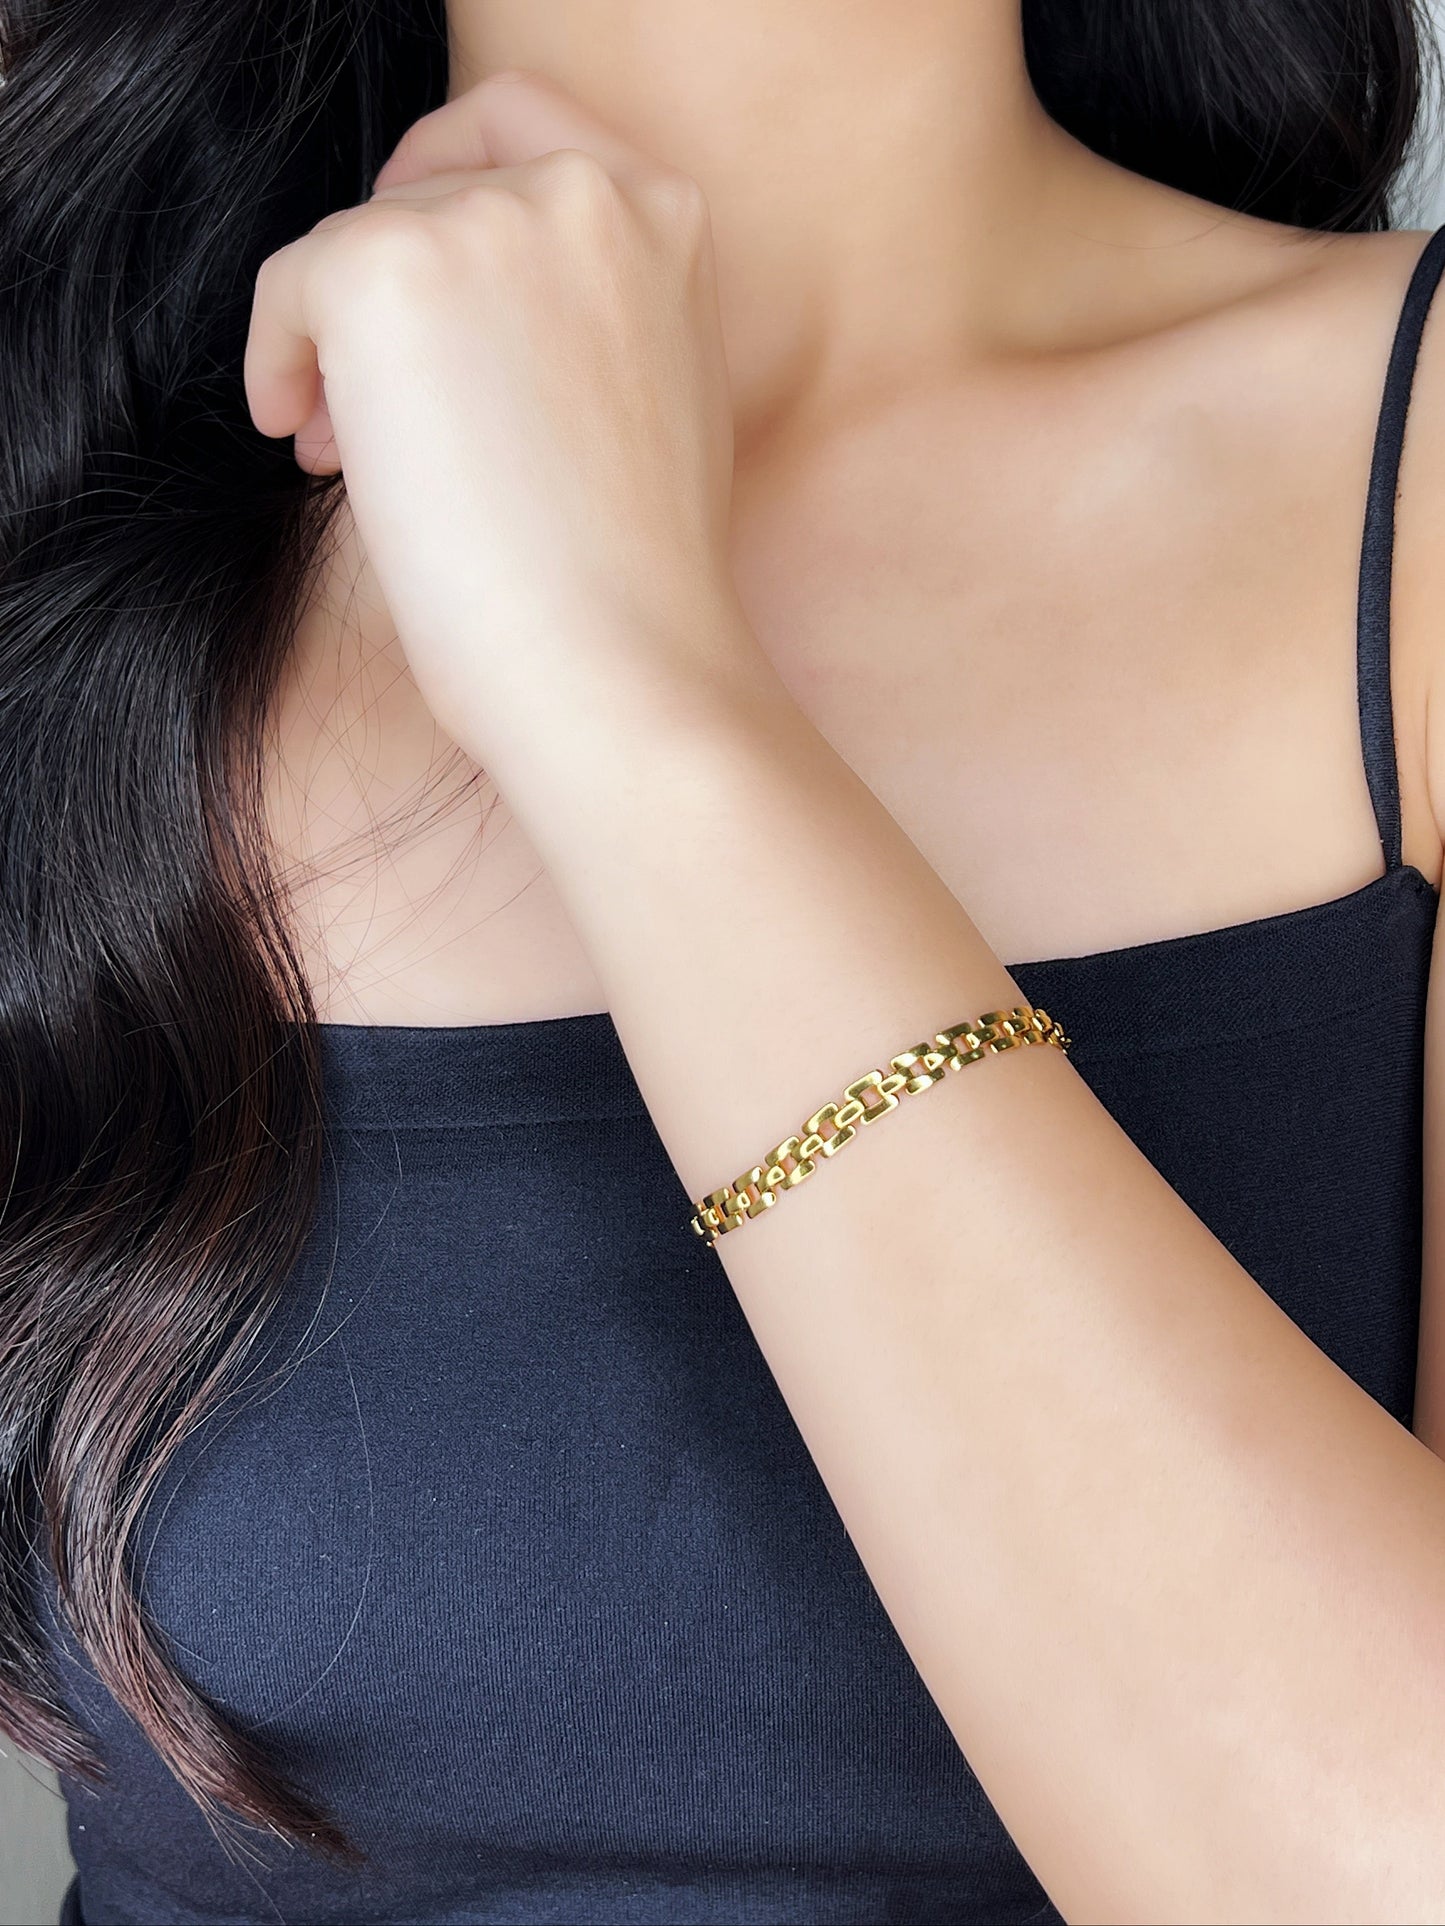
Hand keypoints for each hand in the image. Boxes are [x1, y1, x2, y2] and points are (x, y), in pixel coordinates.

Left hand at [242, 70, 742, 762]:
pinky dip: (277, 362)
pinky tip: (298, 445)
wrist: (622, 663)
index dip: (446, 174)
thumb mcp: (657, 403)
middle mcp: (583, 192)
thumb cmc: (640, 582)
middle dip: (391, 297)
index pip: (524, 125)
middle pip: (427, 194)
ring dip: (340, 346)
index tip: (403, 241)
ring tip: (347, 459)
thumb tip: (460, 327)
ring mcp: (487, 220)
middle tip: (371, 408)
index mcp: (666, 220)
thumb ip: (589, 320)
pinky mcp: (386, 270)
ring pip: (357, 247)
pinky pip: (289, 287)